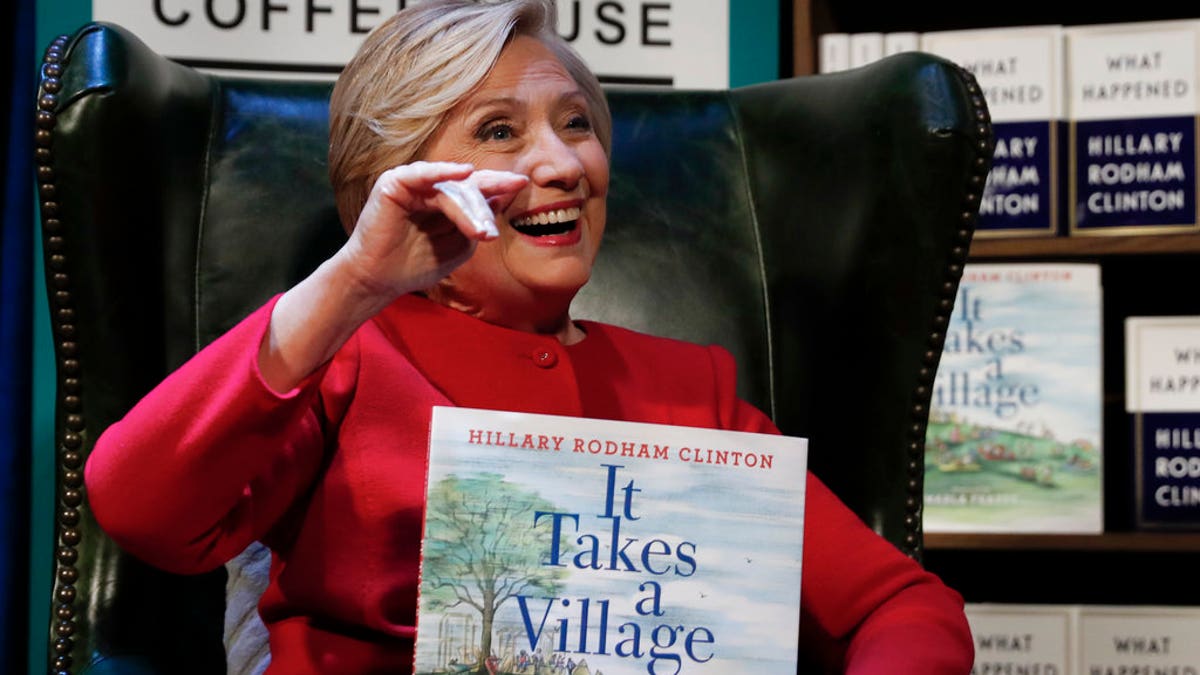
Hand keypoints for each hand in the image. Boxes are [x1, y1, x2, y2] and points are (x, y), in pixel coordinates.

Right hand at [337, 161, 528, 300]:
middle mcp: (431, 186)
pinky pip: (422, 174)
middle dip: (490, 193)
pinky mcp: (395, 183)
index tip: (522, 183)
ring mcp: (413, 183)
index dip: (499, 185)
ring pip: (451, 188)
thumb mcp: (459, 246)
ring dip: (470, 208)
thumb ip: (477, 224)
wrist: (380, 279)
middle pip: (468, 185)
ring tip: (482, 231)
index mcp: (446, 199)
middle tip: (508, 201)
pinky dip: (442, 172)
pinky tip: (464, 173)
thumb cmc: (417, 264)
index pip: (476, 188)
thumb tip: (498, 200)